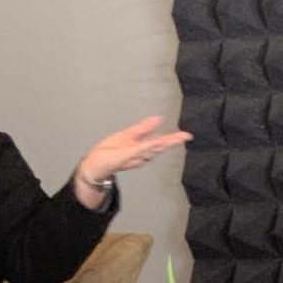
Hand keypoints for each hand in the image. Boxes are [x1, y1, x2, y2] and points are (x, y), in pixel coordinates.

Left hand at [74, 116, 190, 205]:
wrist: (95, 164)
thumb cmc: (111, 151)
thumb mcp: (129, 135)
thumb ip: (144, 128)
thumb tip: (159, 118)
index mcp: (142, 148)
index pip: (161, 142)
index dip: (174, 139)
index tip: (186, 135)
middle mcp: (140, 154)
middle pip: (159, 147)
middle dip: (172, 141)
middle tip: (186, 136)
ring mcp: (132, 156)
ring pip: (150, 149)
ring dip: (162, 143)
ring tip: (175, 138)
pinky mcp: (124, 156)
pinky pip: (137, 151)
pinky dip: (146, 147)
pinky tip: (154, 143)